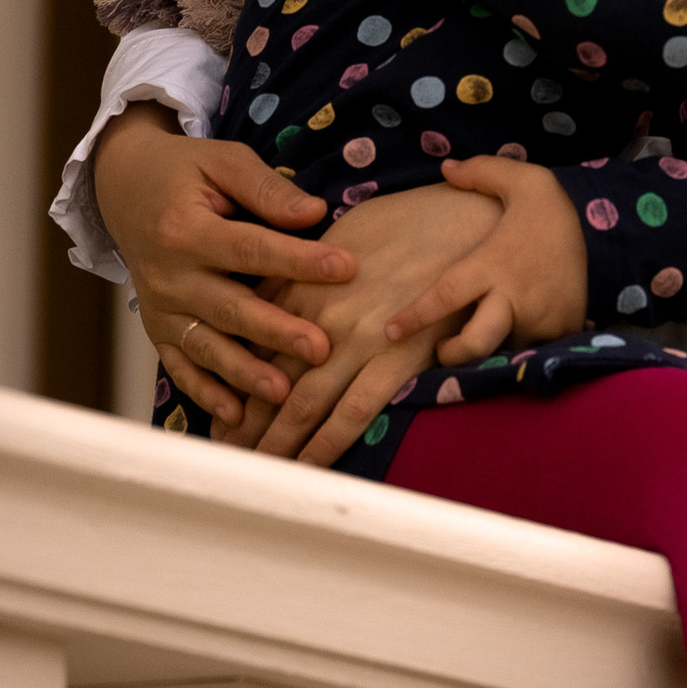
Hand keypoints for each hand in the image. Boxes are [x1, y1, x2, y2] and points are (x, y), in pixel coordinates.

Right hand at [94, 106, 358, 426]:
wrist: (124, 187)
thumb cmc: (185, 172)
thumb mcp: (222, 161)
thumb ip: (266, 190)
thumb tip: (315, 214)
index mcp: (186, 229)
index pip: (251, 248)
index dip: (299, 260)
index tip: (346, 268)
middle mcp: (169, 275)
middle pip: (229, 308)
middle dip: (275, 331)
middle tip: (320, 349)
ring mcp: (160, 308)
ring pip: (205, 346)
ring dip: (243, 372)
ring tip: (282, 391)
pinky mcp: (157, 328)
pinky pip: (179, 366)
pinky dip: (204, 392)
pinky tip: (234, 414)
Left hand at [222, 178, 513, 466]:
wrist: (465, 216)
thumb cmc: (407, 218)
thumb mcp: (339, 232)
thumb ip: (302, 267)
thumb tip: (269, 292)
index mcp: (304, 285)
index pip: (255, 345)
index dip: (234, 383)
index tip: (220, 413)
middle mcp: (321, 316)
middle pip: (270, 380)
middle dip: (245, 422)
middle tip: (226, 455)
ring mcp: (357, 339)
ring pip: (303, 403)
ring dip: (277, 441)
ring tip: (257, 471)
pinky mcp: (397, 356)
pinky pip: (354, 411)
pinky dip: (327, 444)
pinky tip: (309, 467)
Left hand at [363, 156, 589, 372]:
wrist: (608, 238)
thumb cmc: (550, 214)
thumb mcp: (522, 180)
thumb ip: (482, 172)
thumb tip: (446, 167)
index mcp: (493, 263)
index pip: (446, 295)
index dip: (415, 316)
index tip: (390, 331)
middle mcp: (512, 297)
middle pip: (475, 343)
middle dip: (453, 356)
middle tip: (442, 351)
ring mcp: (538, 321)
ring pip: (503, 351)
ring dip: (490, 350)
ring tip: (484, 338)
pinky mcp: (559, 334)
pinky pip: (529, 351)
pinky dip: (519, 347)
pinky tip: (518, 335)